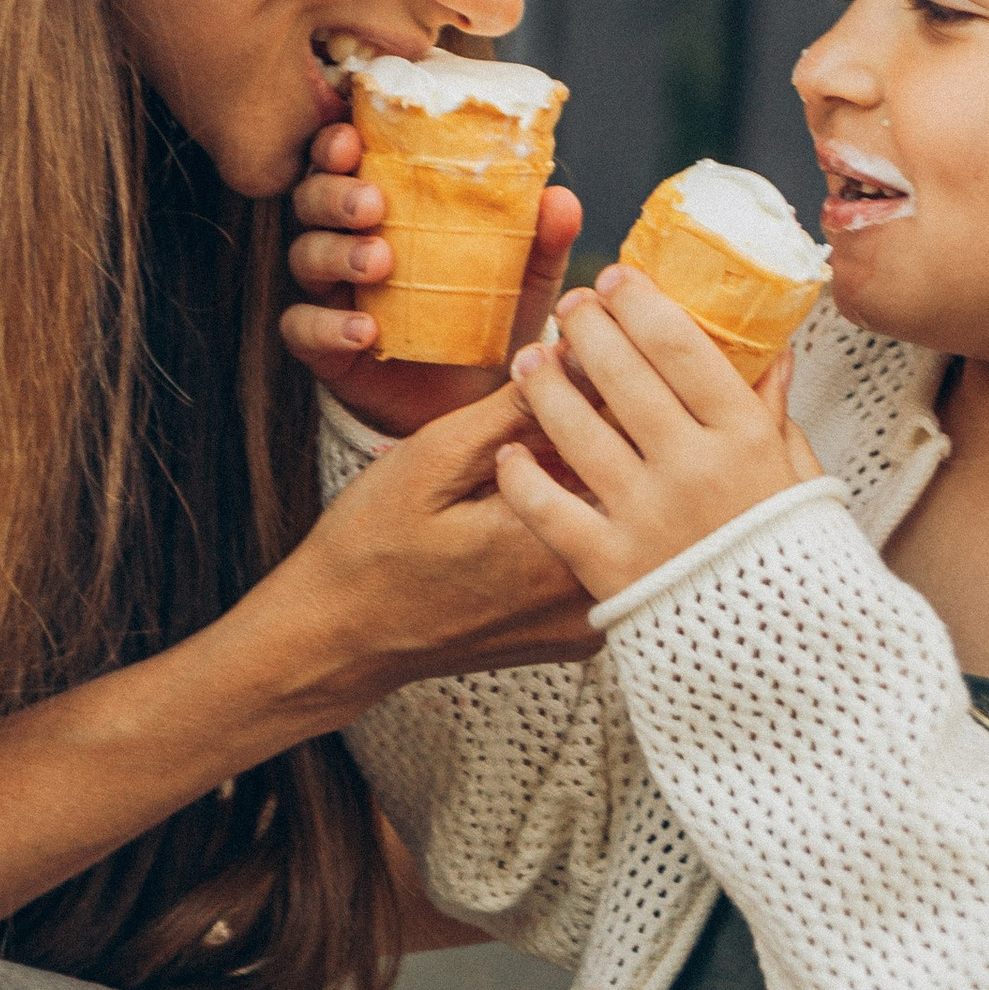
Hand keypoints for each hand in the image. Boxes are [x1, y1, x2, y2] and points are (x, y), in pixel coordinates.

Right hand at [270, 385, 603, 697]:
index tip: (596, 352)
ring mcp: (589, 621)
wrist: (344, 637)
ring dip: (616, 473)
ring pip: (631, 527)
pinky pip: (611, 562)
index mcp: (558, 541)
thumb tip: (576, 354)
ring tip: (571, 435)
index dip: (618, 383)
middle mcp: (588, 591)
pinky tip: (562, 492)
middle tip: (590, 381)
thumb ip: (513, 412)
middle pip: (643, 487)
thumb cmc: (374, 542)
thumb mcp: (434, 458)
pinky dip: (599, 522)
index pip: (629, 443)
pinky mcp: (580, 635)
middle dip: (623, 426)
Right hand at [281, 118, 583, 437]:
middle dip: (336, 193)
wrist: (471, 402)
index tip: (354, 137)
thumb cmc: (486, 320)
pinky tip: (364, 331)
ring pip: (305, 256)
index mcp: (384, 208)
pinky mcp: (324, 347)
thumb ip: (539, 242)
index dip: (336, 142)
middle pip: (311, 199)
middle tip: (374, 204)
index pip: (344, 160)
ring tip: (378, 262)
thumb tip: (560, 198)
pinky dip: (327, 326)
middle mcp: (345, 240)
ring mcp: (329, 294)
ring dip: (336, 252)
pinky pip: (302, 328)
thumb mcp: (522, 281)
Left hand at [494, 268, 820, 607]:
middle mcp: (694, 470)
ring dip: (546, 386)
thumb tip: (775, 353)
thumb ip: (778, 416)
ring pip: (577, 430)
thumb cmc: (796, 566)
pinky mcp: (611, 567)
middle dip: (587, 327)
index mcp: (745, 439)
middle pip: (623, 374)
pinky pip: (549, 509)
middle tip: (569, 306)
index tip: (618, 280)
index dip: (640, 303)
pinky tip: (510, 452)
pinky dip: (522, 476)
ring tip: (531, 360)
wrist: (787, 661)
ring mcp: (648, 518)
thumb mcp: (802, 482)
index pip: (682, 346)